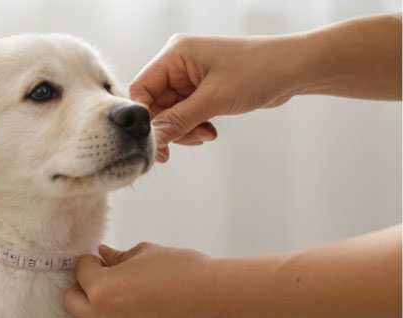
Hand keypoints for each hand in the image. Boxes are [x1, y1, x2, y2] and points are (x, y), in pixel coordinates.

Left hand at [63, 242, 223, 317]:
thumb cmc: (182, 270)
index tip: (100, 261)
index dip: (90, 263)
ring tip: (103, 305)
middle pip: (72, 303)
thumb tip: (103, 255)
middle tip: (101, 280)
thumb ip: (118, 258)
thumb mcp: (145, 254)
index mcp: (102, 290)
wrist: (216, 300)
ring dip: (85, 317)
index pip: (80, 273)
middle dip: (83, 288)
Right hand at [131, 34, 299, 160]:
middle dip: (171, 127)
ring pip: (171, 113)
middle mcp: (179, 63)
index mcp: (175, 54)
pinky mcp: (202, 89)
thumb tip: (152, 141)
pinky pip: (185, 114)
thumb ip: (178, 121)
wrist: (295, 69)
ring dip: (185, 130)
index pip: (141, 89)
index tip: (156, 142)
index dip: (146, 118)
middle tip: (187, 142)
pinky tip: (210, 131)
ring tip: (205, 135)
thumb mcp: (214, 100)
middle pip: (155, 105)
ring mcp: (190, 77)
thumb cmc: (258, 72)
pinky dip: (194, 126)